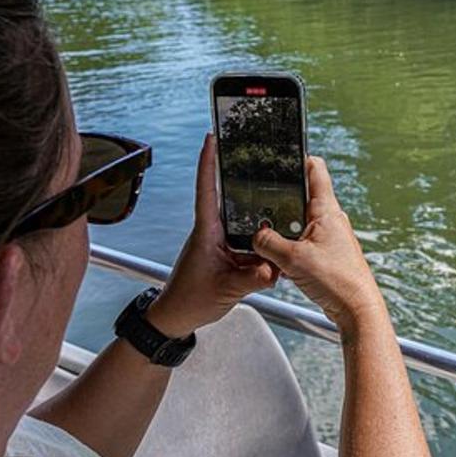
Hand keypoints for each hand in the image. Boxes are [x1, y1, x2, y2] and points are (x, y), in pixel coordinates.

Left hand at [147, 133, 277, 337]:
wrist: (176, 318)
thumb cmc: (190, 301)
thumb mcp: (227, 289)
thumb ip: (253, 278)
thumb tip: (276, 268)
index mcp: (206, 231)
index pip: (205, 189)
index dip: (208, 162)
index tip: (212, 138)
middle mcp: (212, 231)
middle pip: (229, 196)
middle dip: (242, 177)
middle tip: (258, 158)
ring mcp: (220, 241)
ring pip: (243, 220)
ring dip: (257, 215)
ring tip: (278, 205)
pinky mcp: (227, 253)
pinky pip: (248, 240)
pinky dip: (262, 242)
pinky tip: (275, 246)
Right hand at [252, 156, 386, 335]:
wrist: (356, 310)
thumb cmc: (336, 281)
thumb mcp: (292, 259)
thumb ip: (268, 243)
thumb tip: (256, 235)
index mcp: (327, 210)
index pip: (315, 170)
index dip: (298, 158)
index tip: (281, 153)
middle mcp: (331, 219)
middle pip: (303, 196)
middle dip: (282, 196)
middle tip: (260, 196)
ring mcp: (330, 237)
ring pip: (300, 221)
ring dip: (284, 225)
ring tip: (265, 231)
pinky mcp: (327, 255)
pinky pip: (302, 241)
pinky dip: (289, 244)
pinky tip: (278, 256)